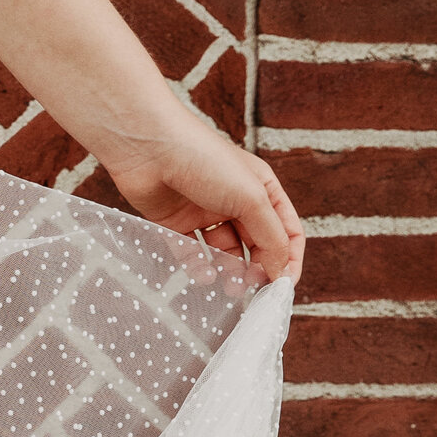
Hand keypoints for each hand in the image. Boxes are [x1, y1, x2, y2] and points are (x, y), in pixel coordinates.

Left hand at [96, 108, 302, 284]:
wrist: (148, 146)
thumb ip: (270, 237)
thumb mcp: (251, 198)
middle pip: (256, 244)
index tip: (282, 286)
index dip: (288, 259)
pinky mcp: (174, 221)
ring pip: (223, 251)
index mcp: (261, 189)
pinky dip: (198, 266)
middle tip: (252, 290)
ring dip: (229, 271)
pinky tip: (203, 275)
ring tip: (230, 287)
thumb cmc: (205, 161)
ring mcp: (204, 211)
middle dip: (257, 269)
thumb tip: (280, 272)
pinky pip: (191, 251)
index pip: (286, 231)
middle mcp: (235, 200)